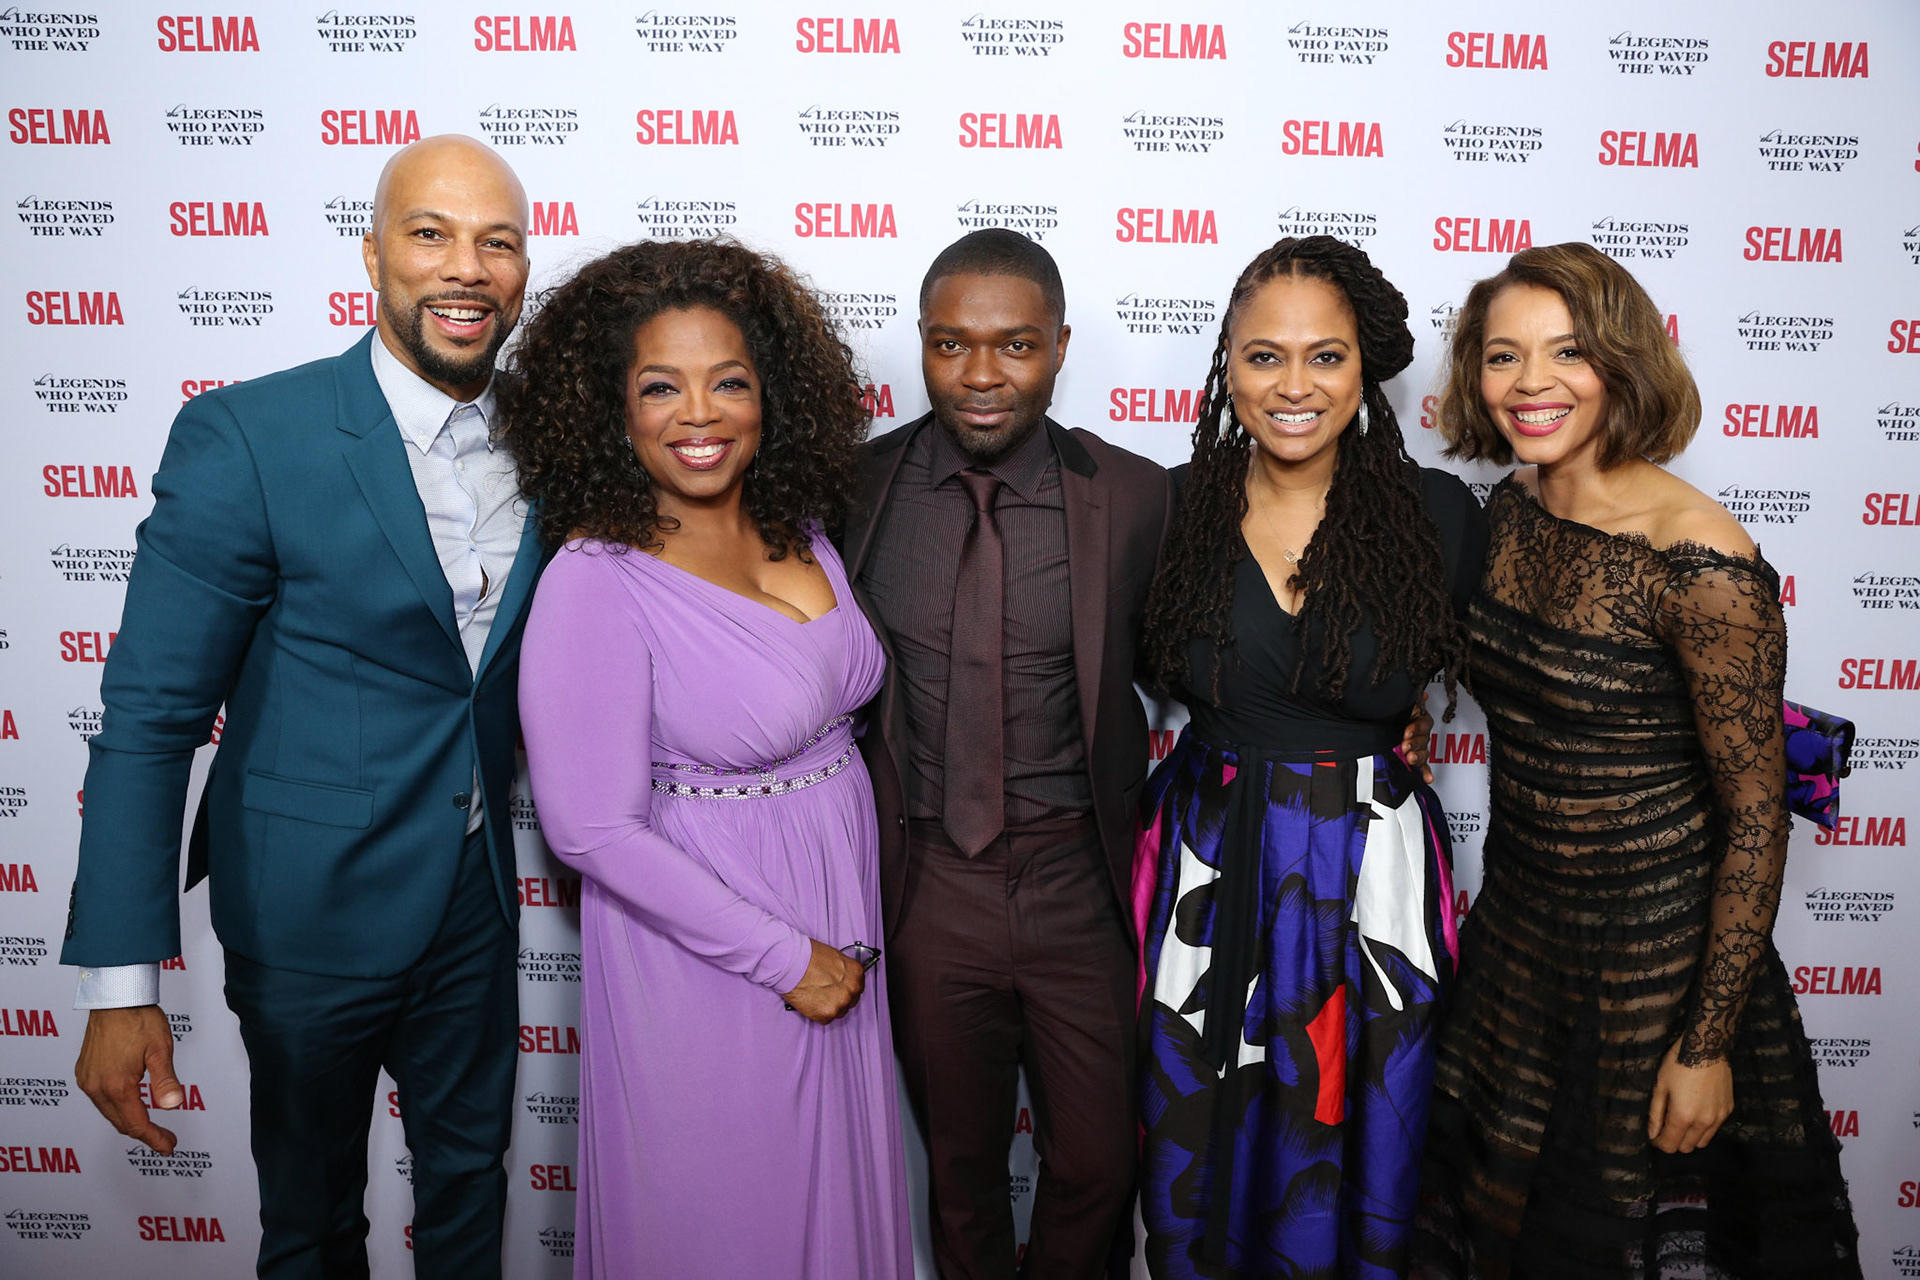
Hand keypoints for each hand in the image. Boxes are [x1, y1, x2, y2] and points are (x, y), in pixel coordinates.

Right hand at [76, 1005, 183, 1154]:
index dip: (154, 1138)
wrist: (115, 997)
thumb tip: (174, 1105)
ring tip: (151, 1127)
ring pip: (109, 1113)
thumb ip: (166, 1080)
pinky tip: (130, 1105)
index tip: (169, 1146)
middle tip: (165, 1140)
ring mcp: (87, 1080)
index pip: (136, 1124)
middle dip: (144, 1134)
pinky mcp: (84, 1072)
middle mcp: (96, 1087)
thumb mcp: (160, 1049)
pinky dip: (116, 1108)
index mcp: (116, 1085)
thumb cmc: (138, 1018)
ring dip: (129, 1122)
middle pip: (121, 1122)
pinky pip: (100, 1100)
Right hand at [781, 939, 865, 1024]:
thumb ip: (842, 971)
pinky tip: (811, 1002)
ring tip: (816, 996)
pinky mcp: (827, 1013)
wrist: (792, 963)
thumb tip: (841, 977)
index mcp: (856, 972)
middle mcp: (852, 988)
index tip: (840, 989)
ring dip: (829, 1007)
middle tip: (825, 993)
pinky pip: (825, 1019)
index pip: (858, 987)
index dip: (847, 988)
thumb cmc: (808, 956)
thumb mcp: (834, 957)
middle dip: (839, 998)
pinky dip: (817, 1014)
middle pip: (850, 1001)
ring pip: (838, 1012)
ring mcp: (841, 1002)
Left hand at [1400, 691, 1434, 783]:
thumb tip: (1424, 695)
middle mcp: (1420, 733)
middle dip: (1414, 743)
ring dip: (1418, 756)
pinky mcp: (1415, 758)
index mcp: (1418, 718)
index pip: (1423, 722)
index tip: (1406, 732)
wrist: (1377, 723)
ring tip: (1410, 758)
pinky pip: (1423, 766)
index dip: (1415, 728)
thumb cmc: (1391, 712)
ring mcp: (1418, 746)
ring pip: (1423, 752)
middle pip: (1424, 739)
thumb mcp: (1400, 705)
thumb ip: (1412, 700)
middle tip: (1405, 746)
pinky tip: (1428, 778)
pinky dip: (1426, 773)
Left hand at [1647, 1039, 1733, 1153]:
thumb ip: (1655, 1114)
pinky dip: (1704, 1128)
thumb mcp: (1660, 1086)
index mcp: (1683, 1117)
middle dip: (1673, 1141)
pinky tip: (1696, 1113)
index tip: (1654, 1135)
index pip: (1670, 1145)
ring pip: (1702, 1142)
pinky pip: (1714, 1130)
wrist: (1707, 1047)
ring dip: (1690, 1138)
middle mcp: (1703, 1122)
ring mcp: (1719, 1118)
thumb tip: (1652, 1135)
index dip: (1658, 1143)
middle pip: (1686, 1148)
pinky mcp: (1728, 1110)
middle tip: (1666, 1127)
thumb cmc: (1678, 1064)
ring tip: (1681, 1121)